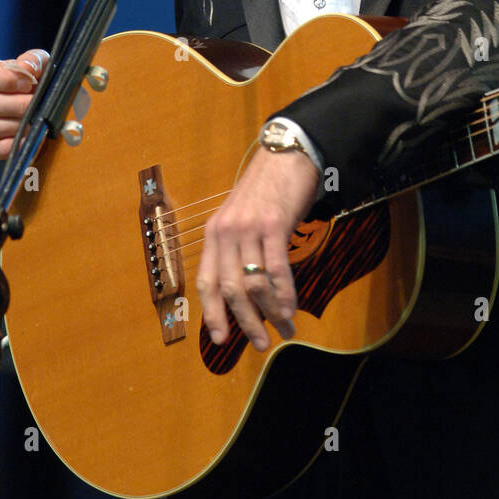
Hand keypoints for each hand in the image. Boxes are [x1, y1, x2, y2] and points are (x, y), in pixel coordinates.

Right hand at [0, 49, 48, 160]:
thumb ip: (33, 60)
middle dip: (15, 105)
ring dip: (15, 126)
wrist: (33, 104)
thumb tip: (26, 69)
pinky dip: (9, 147)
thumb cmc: (31, 79)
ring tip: (35, 121)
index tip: (27, 83)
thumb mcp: (36, 63)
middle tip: (35, 105)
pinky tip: (28, 140)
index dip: (2, 79)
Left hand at [196, 145, 319, 351]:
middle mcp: (226, 232)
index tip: (221, 339)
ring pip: (253, 283)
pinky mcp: (274, 224)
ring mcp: (249, 228)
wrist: (286, 155)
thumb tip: (246, 291)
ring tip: (285, 329)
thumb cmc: (267, 190)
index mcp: (214, 233)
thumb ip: (238, 248)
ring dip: (270, 313)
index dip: (212, 313)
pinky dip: (284, 294)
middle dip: (245, 321)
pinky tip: (292, 308)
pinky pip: (276, 269)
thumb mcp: (241, 217)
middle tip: (259, 343)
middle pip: (229, 289)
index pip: (206, 281)